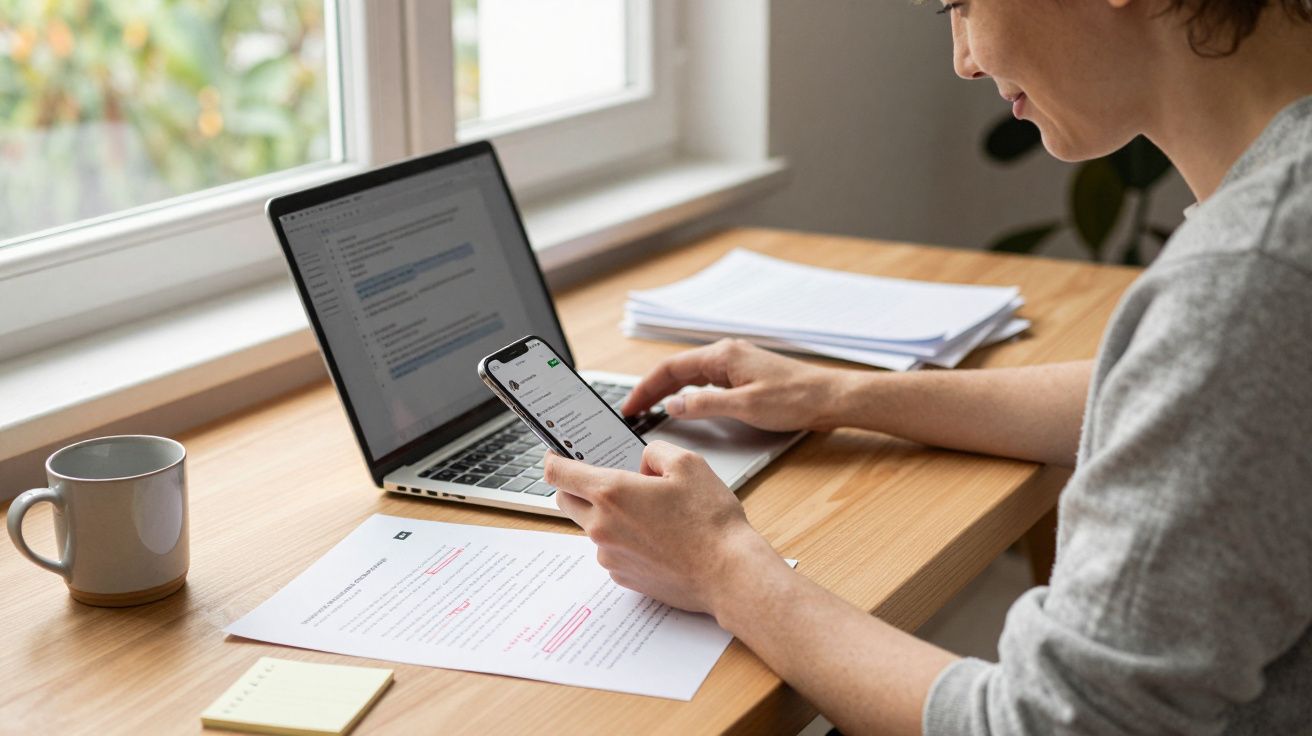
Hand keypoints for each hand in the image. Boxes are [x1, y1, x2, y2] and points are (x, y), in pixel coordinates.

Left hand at [546, 441, 782, 614]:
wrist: (726, 573)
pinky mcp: (622, 575)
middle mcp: (602, 526)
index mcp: (612, 493)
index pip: (558, 473)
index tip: (556, 455)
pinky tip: (655, 537)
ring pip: (591, 526)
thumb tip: (642, 463)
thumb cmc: (710, 521)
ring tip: (647, 512)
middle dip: (575, 486)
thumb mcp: (688, 464)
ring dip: (605, 515)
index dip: (553, 460)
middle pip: (565, 501)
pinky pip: (610, 550)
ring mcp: (609, 555)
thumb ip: (655, 452)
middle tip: (602, 479)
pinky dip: (623, 540)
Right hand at [621, 339, 848, 431]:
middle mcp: (726, 354)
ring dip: (668, 390)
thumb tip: (674, 405)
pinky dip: (688, 392)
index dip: (646, 388)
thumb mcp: (745, 407)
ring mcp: (736, 363)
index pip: (671, 368)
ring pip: (691, 375)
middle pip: (677, 370)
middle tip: (633, 411)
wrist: (830, 398)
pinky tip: (684, 405)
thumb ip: (705, 405)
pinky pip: (706, 380)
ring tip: (649, 409)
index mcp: (723, 355)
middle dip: (652, 389)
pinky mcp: (744, 375)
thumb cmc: (794, 399)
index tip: (630, 406)